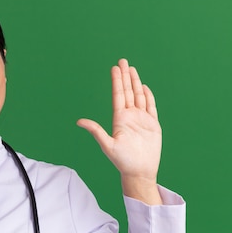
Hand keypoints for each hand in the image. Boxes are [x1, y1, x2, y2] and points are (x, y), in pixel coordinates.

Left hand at [77, 59, 162, 203]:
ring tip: (132, 69)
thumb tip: (79, 121)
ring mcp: (141, 120)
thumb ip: (96, 131)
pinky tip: (144, 87)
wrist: (139, 172)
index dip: (117, 81)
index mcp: (119, 119)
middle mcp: (130, 117)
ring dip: (136, 82)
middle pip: (128, 92)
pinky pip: (150, 107)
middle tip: (123, 61)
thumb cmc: (122, 161)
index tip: (115, 68)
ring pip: (139, 96)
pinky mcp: (152, 125)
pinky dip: (148, 96)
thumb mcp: (107, 145)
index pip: (118, 95)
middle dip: (125, 76)